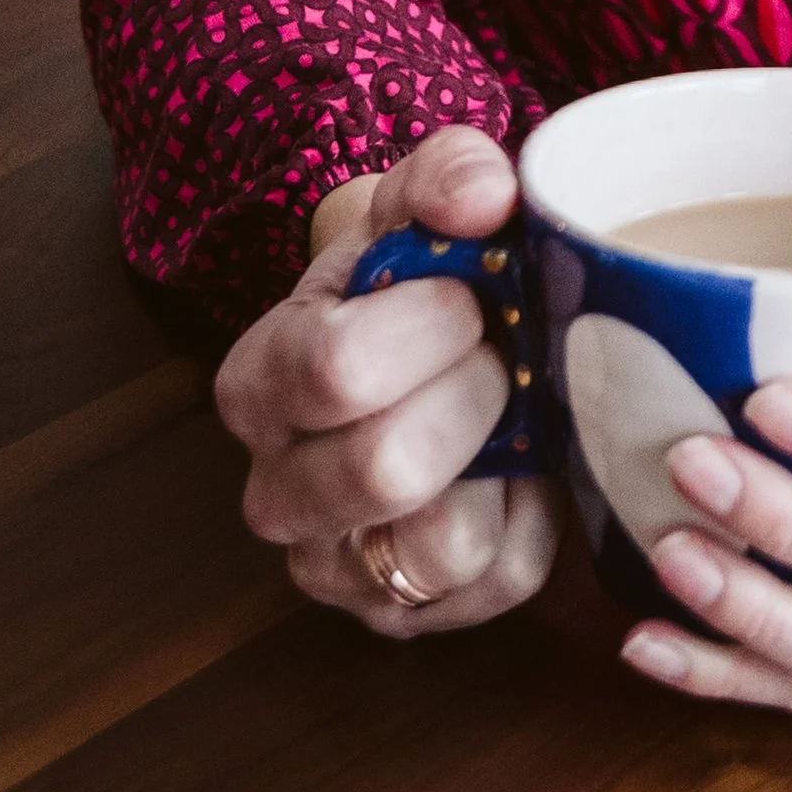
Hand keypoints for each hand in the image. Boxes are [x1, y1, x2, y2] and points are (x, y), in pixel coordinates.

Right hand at [212, 125, 563, 633]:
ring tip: (508, 408)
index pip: (335, 369)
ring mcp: (337, 569)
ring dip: (504, 461)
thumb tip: (481, 198)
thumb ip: (449, 174)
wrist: (432, 350)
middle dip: (476, 393)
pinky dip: (533, 515)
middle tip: (501, 352)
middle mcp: (276, 492)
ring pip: (440, 545)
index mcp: (257, 381)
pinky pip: (501, 580)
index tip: (468, 294)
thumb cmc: (421, 276)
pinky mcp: (410, 617)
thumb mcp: (424, 200)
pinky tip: (517, 464)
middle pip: (385, 467)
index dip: (432, 324)